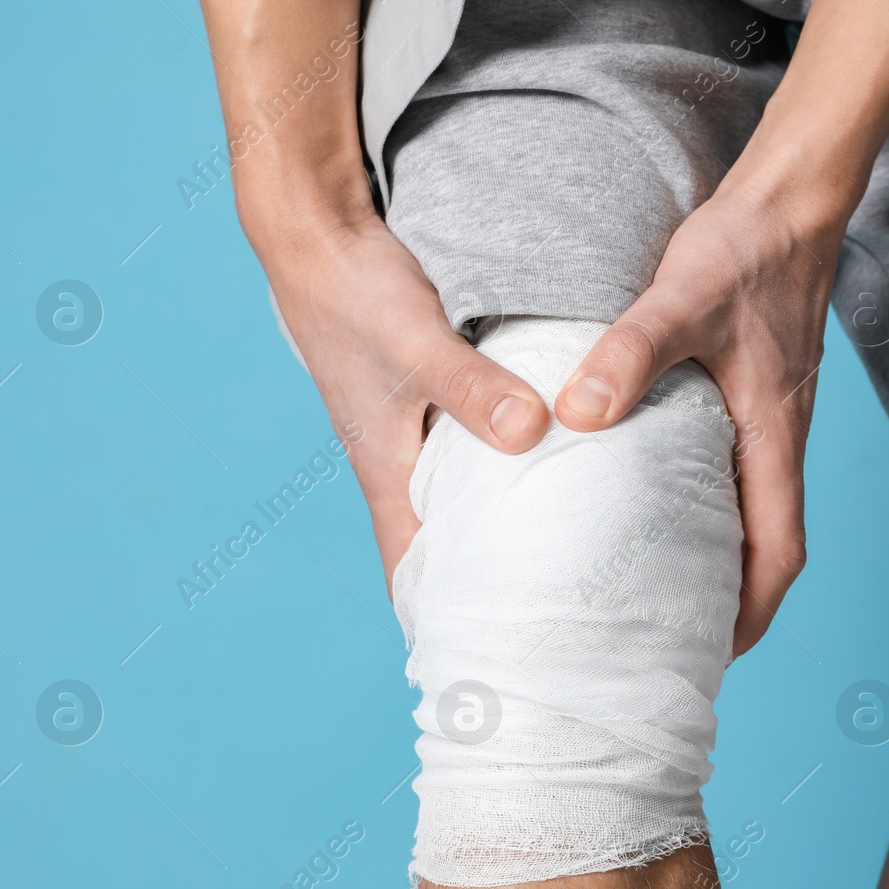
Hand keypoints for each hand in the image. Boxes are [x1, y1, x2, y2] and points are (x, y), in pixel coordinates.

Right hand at [259, 215, 550, 592]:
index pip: (411, 565)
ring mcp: (417, 428)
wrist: (319, 232)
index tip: (491, 656)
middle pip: (445, 541)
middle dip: (487, 581)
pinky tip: (557, 465)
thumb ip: (471, 386)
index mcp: (386, 468)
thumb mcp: (415, 340)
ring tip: (569, 554)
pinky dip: (508, 466)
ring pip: (464, 494)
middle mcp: (400, 459)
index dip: (442, 614)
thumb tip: (530, 434)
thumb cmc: (354, 293)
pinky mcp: (436, 394)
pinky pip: (476, 447)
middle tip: (553, 616)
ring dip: (503, 522)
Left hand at [554, 183, 839, 656]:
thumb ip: (631, 353)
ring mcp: (766, 416)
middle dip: (729, 600)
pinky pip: (733, 468)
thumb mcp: (683, 297)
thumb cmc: (747, 248)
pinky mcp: (750, 392)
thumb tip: (578, 417)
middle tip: (671, 635)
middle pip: (767, 545)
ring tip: (656, 584)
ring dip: (716, 554)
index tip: (715, 653)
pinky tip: (651, 496)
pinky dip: (703, 501)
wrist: (788, 197)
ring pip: (750, 508)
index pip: (781, 551)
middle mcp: (777, 437)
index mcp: (774, 435)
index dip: (753, 611)